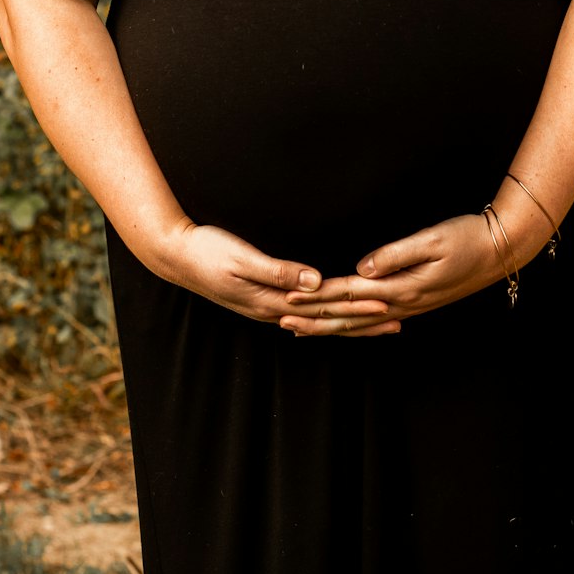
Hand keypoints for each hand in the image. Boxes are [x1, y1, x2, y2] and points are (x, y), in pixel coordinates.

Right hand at [151, 218, 394, 329]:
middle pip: (327, 320)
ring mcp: (268, 306)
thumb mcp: (242, 259)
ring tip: (378, 322)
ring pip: (318, 320)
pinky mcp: (263, 299)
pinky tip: (334, 321)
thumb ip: (279, 271)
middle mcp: (274, 309)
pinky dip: (324, 319)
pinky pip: (303, 315)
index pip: (326, 306)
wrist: (175, 255)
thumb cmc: (207, 251)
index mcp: (273, 300)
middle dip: (363, 320)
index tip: (388, 305)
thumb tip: (316, 282)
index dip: (358, 306)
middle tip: (398, 320)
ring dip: (349, 321)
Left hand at [280, 213, 502, 336]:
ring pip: (360, 323)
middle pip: (349, 316)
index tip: (289, 295)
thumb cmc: (467, 238)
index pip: (350, 294)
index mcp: (403, 288)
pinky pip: (374, 321)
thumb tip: (361, 268)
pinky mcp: (416, 303)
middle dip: (313, 318)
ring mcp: (410, 307)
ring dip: (328, 326)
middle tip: (280, 319)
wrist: (501, 250)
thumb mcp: (432, 240)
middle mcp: (403, 304)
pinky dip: (352, 324)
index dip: (317, 295)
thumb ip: (395, 255)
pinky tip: (343, 325)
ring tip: (300, 328)